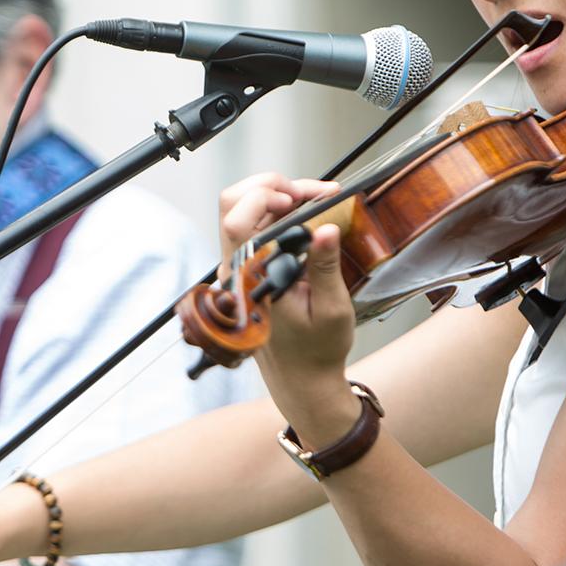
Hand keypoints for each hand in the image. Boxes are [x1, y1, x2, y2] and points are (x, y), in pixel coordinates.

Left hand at [218, 174, 355, 418]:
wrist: (303, 379)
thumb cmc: (317, 351)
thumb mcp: (332, 309)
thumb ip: (326, 267)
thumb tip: (327, 229)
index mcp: (252, 280)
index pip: (238, 223)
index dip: (264, 198)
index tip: (300, 198)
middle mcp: (238, 270)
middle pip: (233, 204)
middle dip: (272, 186)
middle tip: (311, 193)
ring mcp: (242, 267)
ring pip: (243, 210)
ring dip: (277, 195)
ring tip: (314, 199)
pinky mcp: (252, 266)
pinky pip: (256, 225)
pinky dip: (280, 211)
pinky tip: (307, 214)